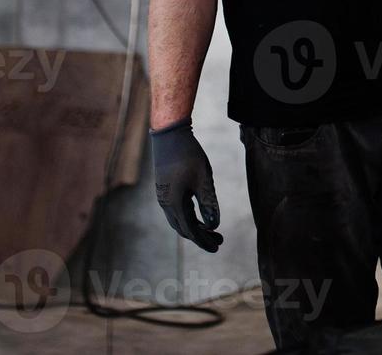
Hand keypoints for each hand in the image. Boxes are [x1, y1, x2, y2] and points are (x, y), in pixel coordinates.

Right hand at [150, 117, 223, 251]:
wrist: (169, 134)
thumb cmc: (188, 155)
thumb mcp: (204, 179)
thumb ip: (209, 203)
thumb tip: (213, 225)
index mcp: (175, 204)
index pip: (191, 231)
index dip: (204, 241)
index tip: (218, 246)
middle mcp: (165, 203)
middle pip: (183, 228)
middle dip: (201, 236)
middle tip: (218, 240)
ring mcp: (162, 196)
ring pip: (178, 220)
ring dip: (194, 226)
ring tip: (211, 229)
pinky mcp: (164, 188)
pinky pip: (175, 210)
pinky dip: (187, 217)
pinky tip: (198, 213)